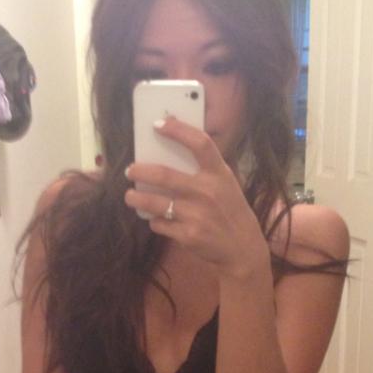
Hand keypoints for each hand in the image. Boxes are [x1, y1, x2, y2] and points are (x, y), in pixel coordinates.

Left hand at [124, 117, 268, 276]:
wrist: (243, 248)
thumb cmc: (231, 211)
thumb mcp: (226, 185)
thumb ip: (204, 171)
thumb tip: (167, 154)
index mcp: (219, 174)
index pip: (200, 143)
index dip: (178, 130)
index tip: (158, 124)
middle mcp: (207, 192)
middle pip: (164, 175)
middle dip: (140, 171)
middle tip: (129, 170)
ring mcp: (196, 215)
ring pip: (154, 203)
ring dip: (136, 198)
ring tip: (130, 196)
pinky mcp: (188, 235)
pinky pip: (159, 224)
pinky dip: (154, 221)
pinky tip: (156, 219)